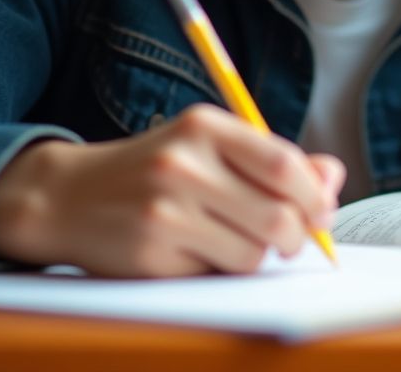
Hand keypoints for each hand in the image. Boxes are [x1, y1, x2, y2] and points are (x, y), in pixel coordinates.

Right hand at [0, 104, 345, 276]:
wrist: (68, 197)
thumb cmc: (158, 169)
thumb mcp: (210, 147)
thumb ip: (271, 160)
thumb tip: (332, 178)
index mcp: (204, 126)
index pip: (282, 162)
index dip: (313, 193)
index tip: (323, 210)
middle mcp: (183, 164)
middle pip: (276, 215)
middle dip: (297, 236)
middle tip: (293, 240)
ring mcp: (164, 211)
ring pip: (252, 253)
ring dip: (257, 255)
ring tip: (236, 240)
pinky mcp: (150, 255)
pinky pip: (215, 274)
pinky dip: (220, 269)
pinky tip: (198, 251)